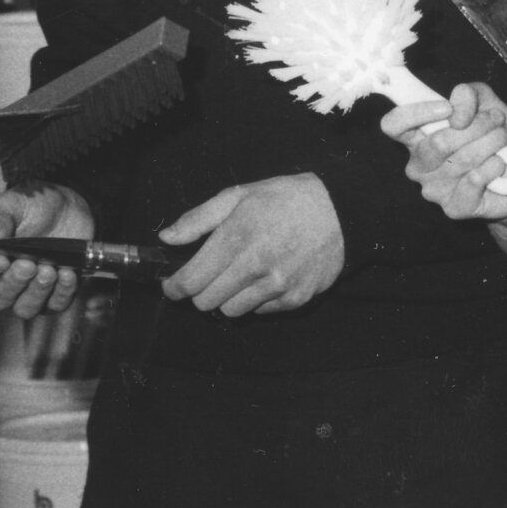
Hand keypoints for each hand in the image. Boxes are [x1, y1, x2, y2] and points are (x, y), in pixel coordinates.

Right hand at [0, 182, 93, 318]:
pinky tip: (67, 273)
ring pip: (24, 309)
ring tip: (49, 269)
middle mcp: (2, 279)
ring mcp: (28, 290)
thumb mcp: (13, 202)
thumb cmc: (32, 205)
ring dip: (36, 292)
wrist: (66, 207)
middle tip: (28, 264)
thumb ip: (0, 218)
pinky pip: (55, 305)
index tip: (1, 260)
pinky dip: (61, 292)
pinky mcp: (54, 294)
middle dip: (13, 283)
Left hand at [159, 174, 343, 317]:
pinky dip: (256, 300)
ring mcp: (277, 286)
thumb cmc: (284, 199)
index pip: (191, 280)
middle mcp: (255, 266)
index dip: (174, 287)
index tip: (171, 285)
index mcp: (236, 236)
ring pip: (231, 311)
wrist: (339, 211)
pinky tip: (265, 277)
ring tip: (240, 275)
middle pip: (206, 302)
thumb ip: (198, 219)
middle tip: (208, 276)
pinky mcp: (295, 300)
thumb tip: (167, 238)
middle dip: (200, 291)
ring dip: (228, 298)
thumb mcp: (238, 195)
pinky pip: (260, 312)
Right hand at [382, 82, 506, 220]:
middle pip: (438, 142)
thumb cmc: (495, 133)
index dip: (416, 113)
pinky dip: (495, 166)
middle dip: (477, 125)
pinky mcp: (454, 208)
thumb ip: (467, 94)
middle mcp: (419, 165)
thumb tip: (456, 111)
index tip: (448, 108)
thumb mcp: (484, 102)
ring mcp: (434, 189)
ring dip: (493, 141)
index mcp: (416, 137)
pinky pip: (475, 180)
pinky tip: (501, 164)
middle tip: (498, 118)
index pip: (394, 125)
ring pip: (462, 159)